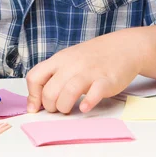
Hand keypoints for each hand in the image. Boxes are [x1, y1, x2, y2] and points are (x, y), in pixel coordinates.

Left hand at [25, 28, 144, 114]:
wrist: (122, 47)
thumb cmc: (92, 57)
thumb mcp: (68, 60)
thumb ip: (53, 76)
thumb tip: (35, 101)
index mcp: (59, 60)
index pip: (35, 77)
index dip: (32, 96)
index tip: (36, 108)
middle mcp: (71, 65)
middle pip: (50, 91)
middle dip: (50, 106)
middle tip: (58, 108)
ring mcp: (89, 72)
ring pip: (68, 92)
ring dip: (64, 107)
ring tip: (70, 109)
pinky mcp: (107, 80)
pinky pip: (95, 92)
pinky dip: (88, 103)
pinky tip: (85, 107)